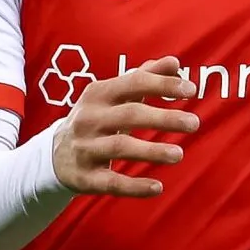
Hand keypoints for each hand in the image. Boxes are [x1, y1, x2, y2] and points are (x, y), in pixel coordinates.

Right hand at [52, 56, 199, 196]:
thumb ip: (144, 77)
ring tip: (179, 154)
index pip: (133, 83)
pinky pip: (110, 182)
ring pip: (119, 147)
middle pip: (130, 115)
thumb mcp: (113, 95)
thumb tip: (174, 62)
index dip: (163, 84)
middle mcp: (88, 119)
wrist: (54, 154)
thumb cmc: (96, 118)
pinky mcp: (84, 177)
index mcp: (98, 93)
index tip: (192, 89)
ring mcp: (84, 148)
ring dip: (151, 151)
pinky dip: (134, 186)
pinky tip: (157, 187)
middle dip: (164, 118)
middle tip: (194, 123)